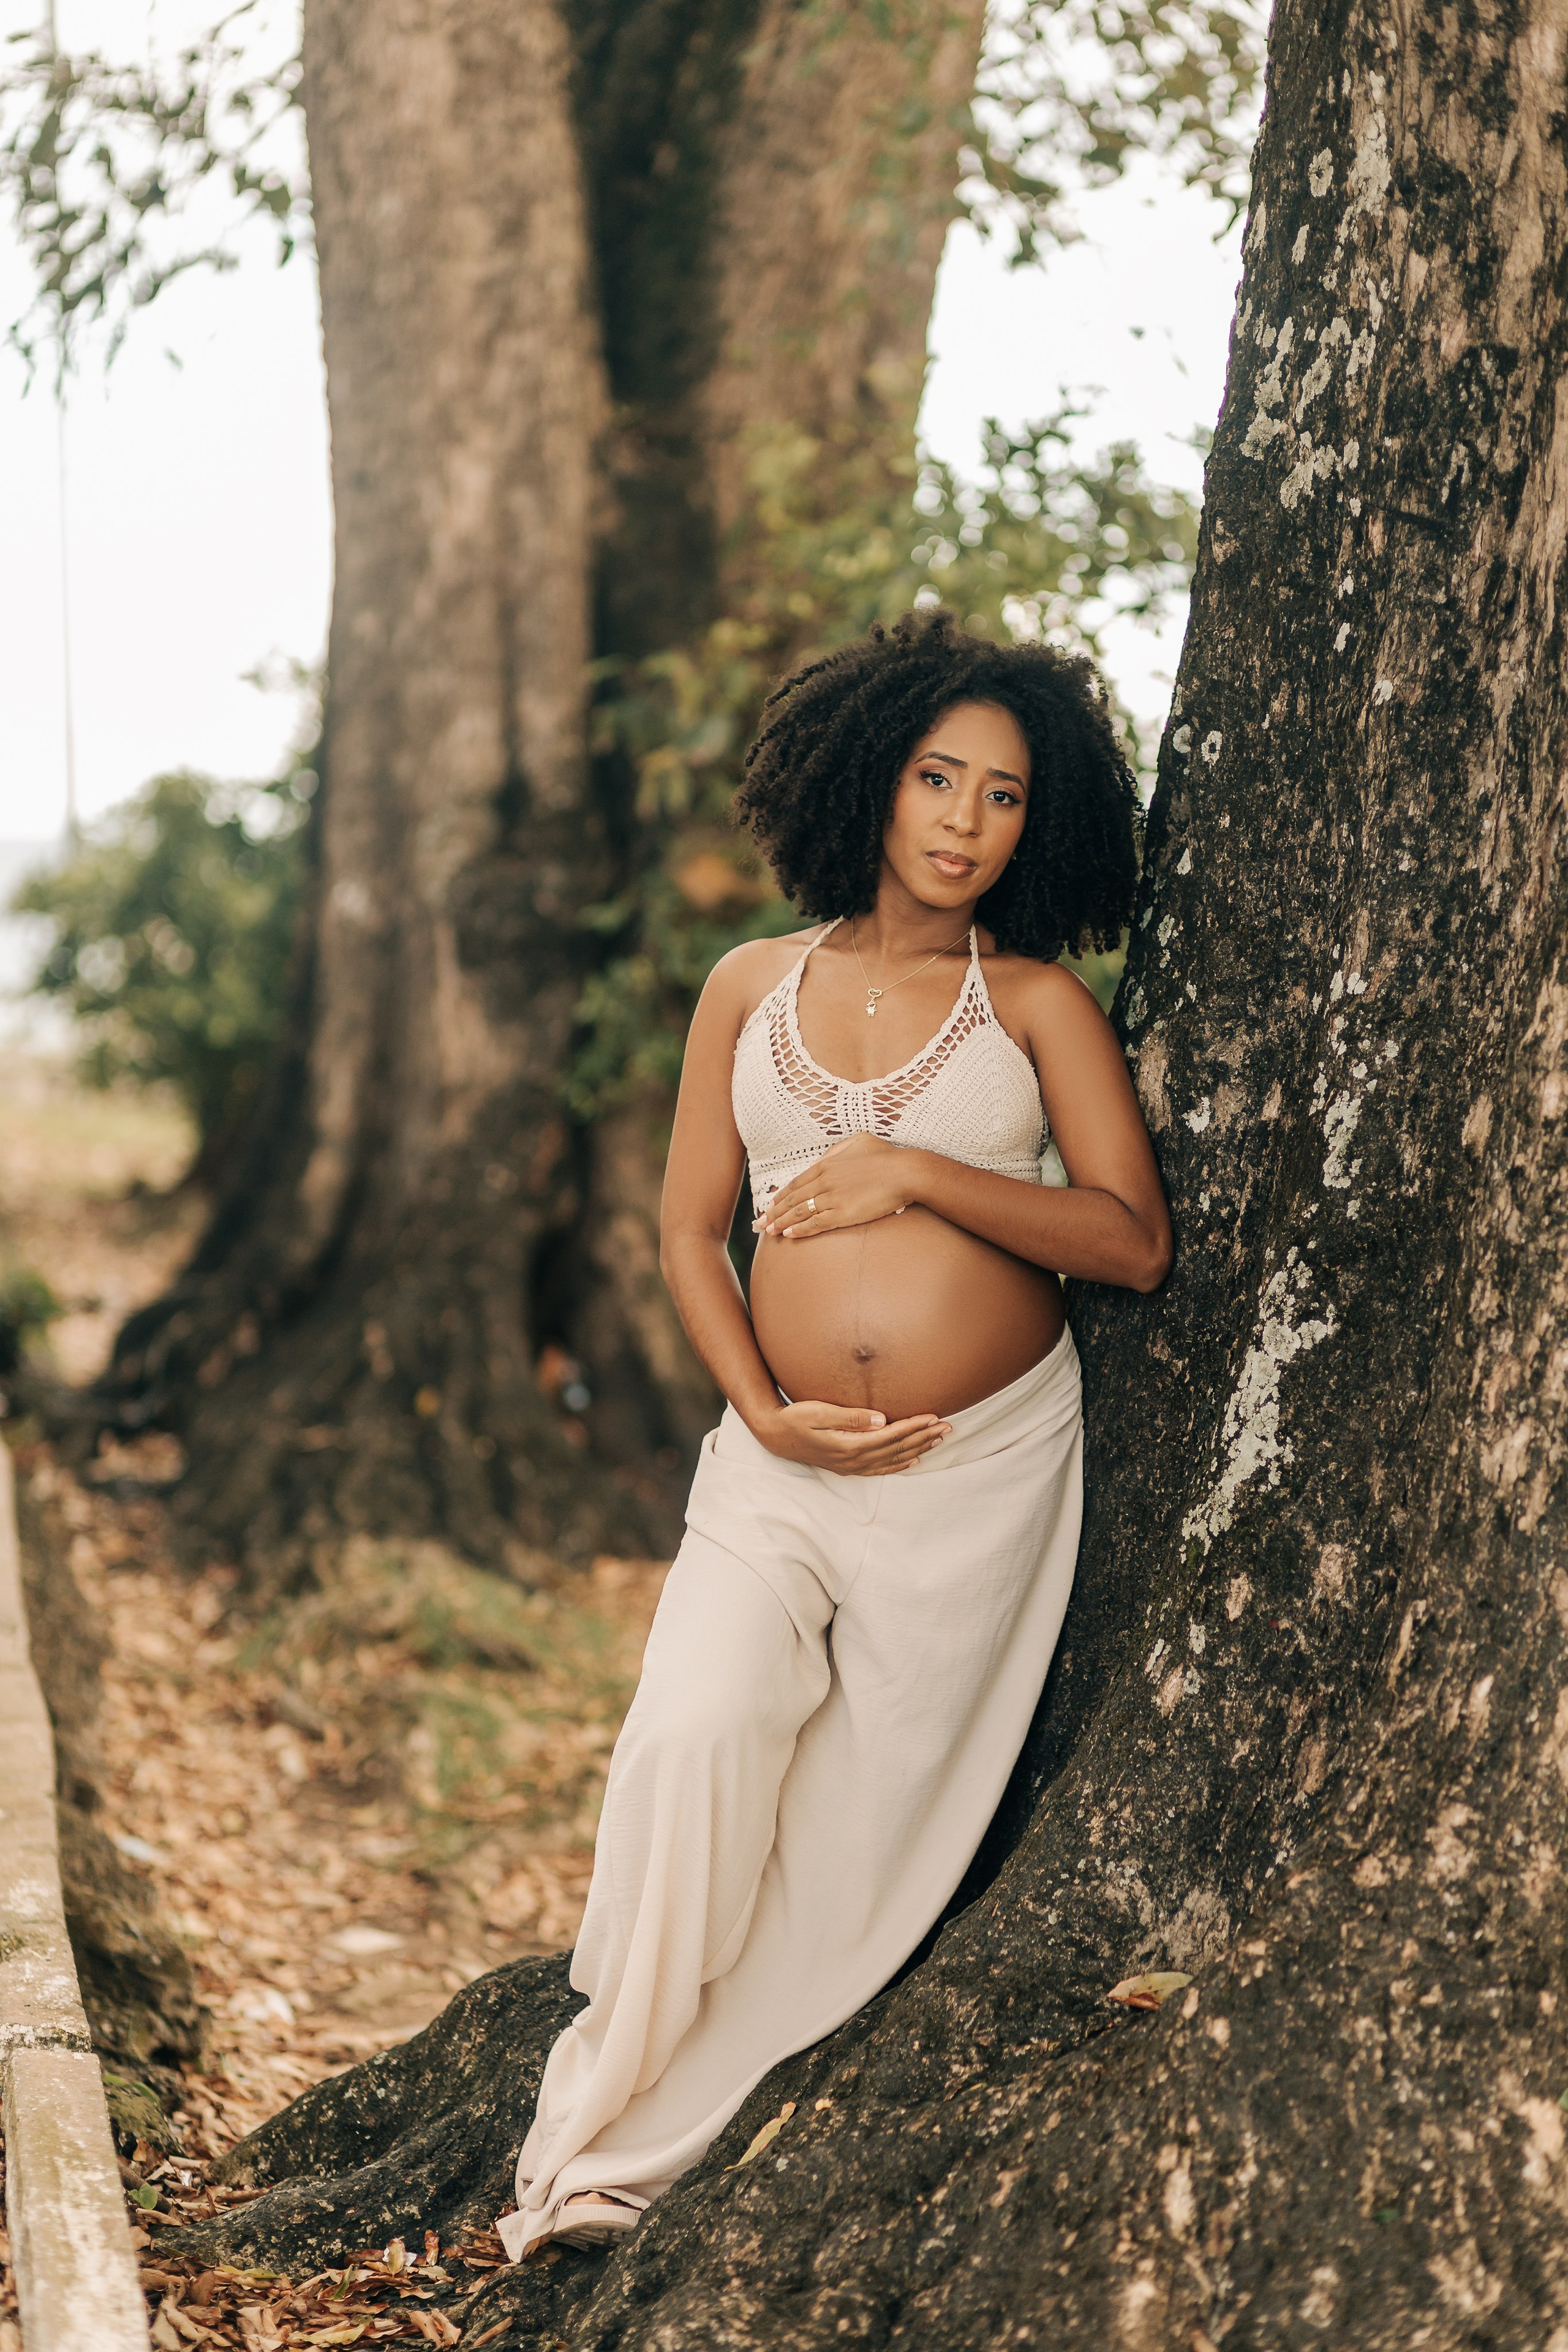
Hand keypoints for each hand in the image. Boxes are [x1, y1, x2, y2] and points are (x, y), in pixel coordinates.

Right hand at [754, 1399, 950, 1475]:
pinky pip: (880, 1468)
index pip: (890, 1436)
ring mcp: (850, 1466)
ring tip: (938, 1440)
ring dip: (917, 1449)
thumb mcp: (818, 1412)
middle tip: (948, 1428)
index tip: (934, 1417)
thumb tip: (880, 1420)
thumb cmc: (795, 1418)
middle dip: (923, 1437)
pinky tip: (912, 1460)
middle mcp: (853, 1460)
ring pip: (892, 1459)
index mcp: (849, 1446)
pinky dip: (899, 1464)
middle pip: (896, 1449)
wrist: (774, 1435)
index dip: (914, 1426)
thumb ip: (850, 1417)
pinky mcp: (847, 1465)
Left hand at [757, 1136, 921, 1238]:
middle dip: (774, 1212)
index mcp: (826, 1164)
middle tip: (761, 1223)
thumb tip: (822, 1159)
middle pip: (792, 1199)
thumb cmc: (886, 1156)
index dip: (781, 1196)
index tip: (771, 1205)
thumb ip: (836, 1151)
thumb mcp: (857, 1141)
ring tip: (770, 1232)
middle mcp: (824, 1181)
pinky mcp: (843, 1214)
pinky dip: (800, 1230)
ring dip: (782, 1222)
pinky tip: (789, 1235)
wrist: (906, 1172)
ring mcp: (832, 1198)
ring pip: (800, 1212)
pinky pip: (816, 1224)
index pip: (796, 1183)